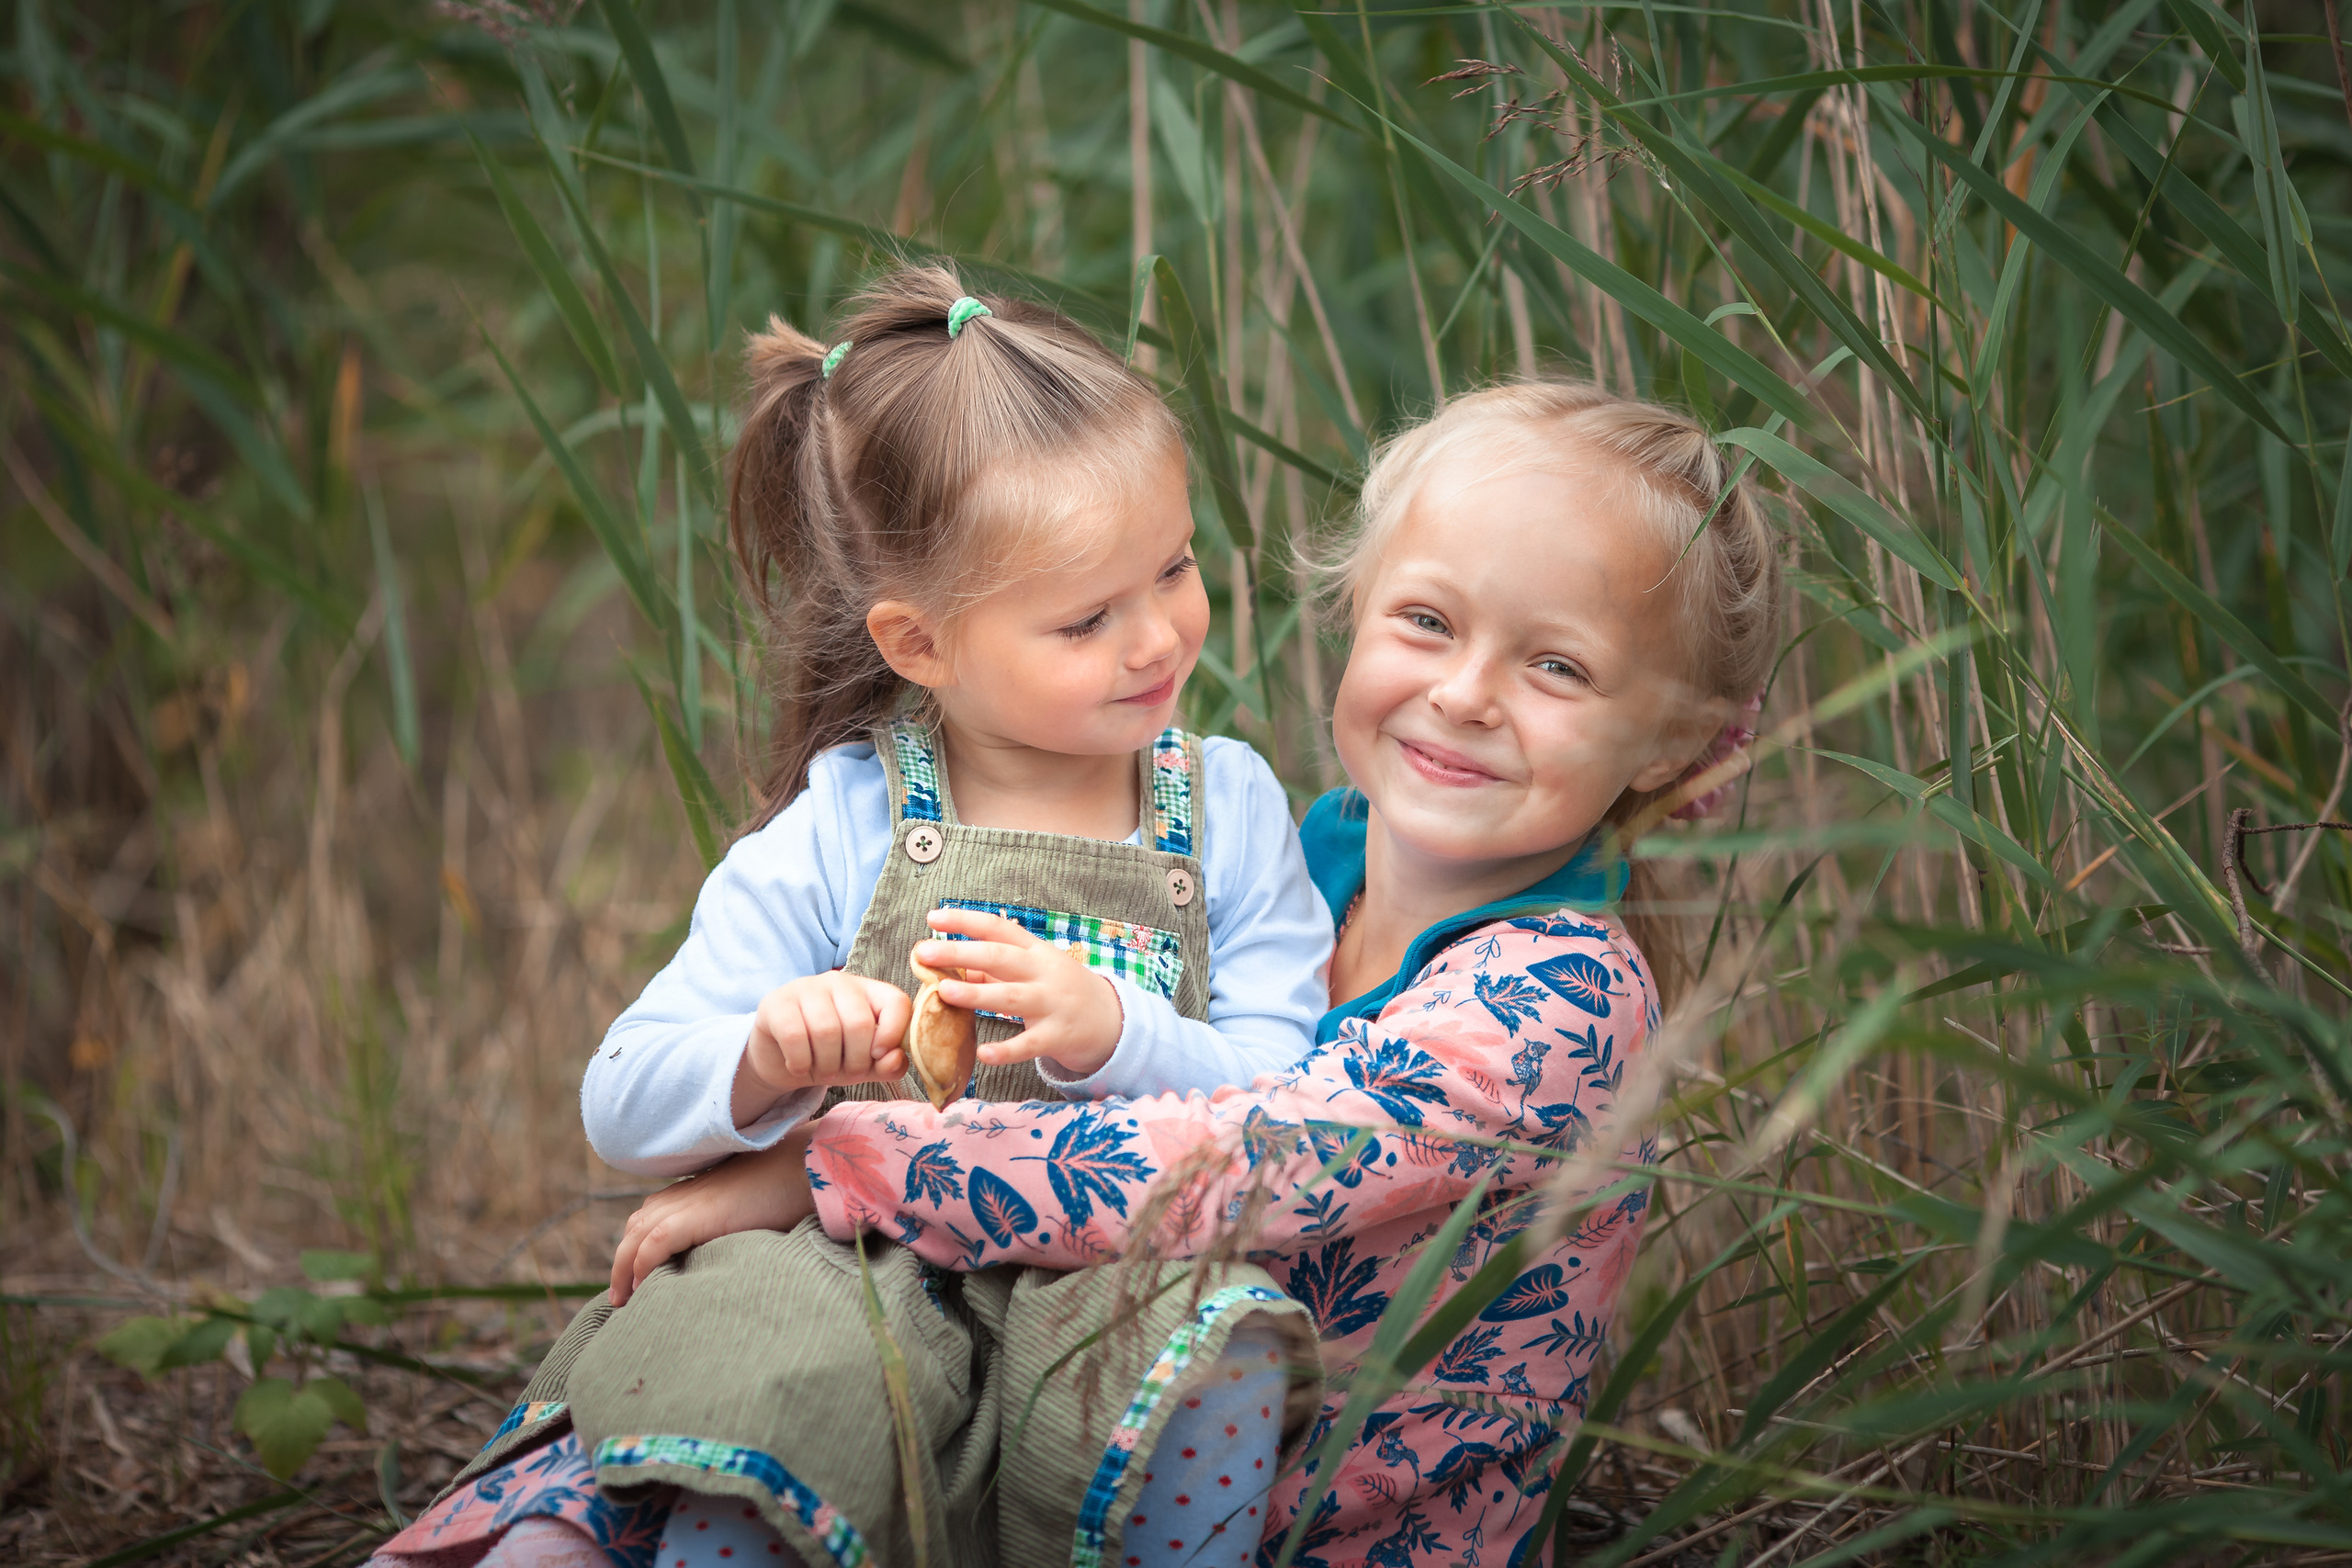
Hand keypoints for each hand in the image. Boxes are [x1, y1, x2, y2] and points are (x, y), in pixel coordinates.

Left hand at [609, 1133, 815, 1305]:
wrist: (802, 1167)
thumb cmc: (785, 1189)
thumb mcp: (746, 1209)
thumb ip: (727, 1223)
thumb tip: (725, 1250)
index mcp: (691, 1191)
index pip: (647, 1219)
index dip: (636, 1249)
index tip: (636, 1279)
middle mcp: (681, 1195)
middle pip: (634, 1229)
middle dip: (622, 1263)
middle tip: (621, 1297)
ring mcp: (685, 1203)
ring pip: (635, 1237)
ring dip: (623, 1270)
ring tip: (625, 1300)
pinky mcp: (694, 1215)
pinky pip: (653, 1244)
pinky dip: (642, 1266)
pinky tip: (643, 1288)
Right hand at [733, 971, 912, 1127]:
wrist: (780, 1058)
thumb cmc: (829, 1056)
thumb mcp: (863, 1065)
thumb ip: (887, 1066)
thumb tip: (895, 1057)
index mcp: (868, 991)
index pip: (896, 1001)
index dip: (893, 1034)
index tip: (878, 1056)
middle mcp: (838, 982)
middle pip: (859, 1022)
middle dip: (856, 1061)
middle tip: (845, 1074)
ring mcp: (805, 988)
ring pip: (826, 1030)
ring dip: (827, 1065)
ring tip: (823, 1072)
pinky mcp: (776, 1003)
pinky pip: (794, 1036)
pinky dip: (800, 1062)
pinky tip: (798, 1067)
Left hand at [916, 908, 1124, 1076]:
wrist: (1111, 1020)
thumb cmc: (1060, 991)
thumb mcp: (1033, 971)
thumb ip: (993, 969)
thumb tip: (948, 966)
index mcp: (1035, 951)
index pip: (998, 928)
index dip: (965, 921)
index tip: (933, 917)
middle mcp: (1044, 973)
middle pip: (1000, 957)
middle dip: (961, 953)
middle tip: (925, 952)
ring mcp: (1052, 1004)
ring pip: (1011, 998)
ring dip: (977, 995)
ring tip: (944, 992)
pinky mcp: (1057, 1037)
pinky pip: (1028, 1045)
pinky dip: (1006, 1050)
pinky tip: (983, 1054)